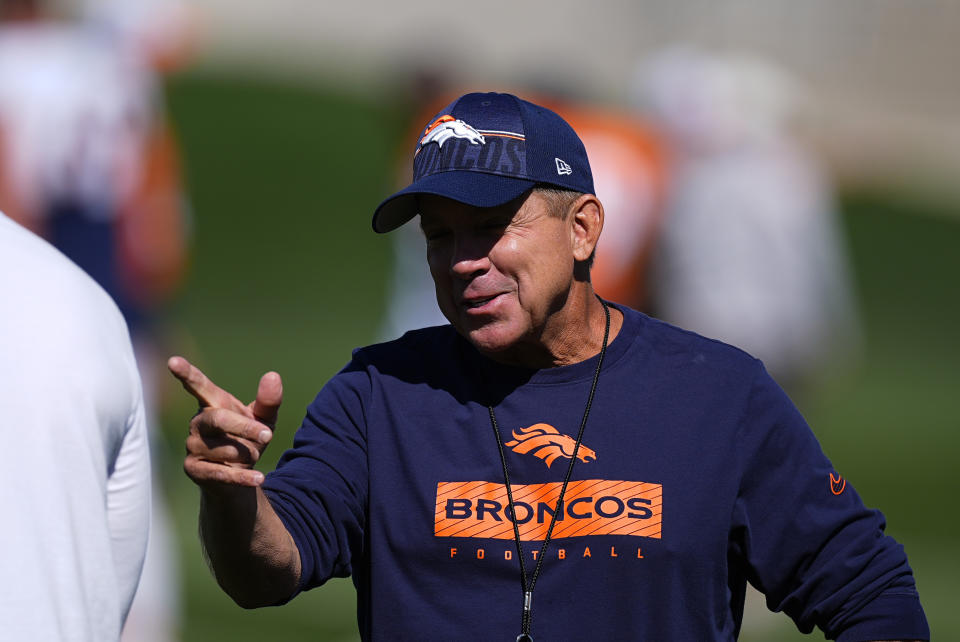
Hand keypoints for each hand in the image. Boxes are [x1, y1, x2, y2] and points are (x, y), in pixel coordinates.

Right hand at [167, 356, 281, 487]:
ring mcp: (192, 446)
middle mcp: (198, 422)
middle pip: (218, 419)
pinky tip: (259, 478)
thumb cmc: (249, 440)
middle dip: (245, 427)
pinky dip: (243, 476)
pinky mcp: (193, 469)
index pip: (198, 385)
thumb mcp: (265, 419)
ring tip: (252, 456)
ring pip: (225, 448)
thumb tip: (273, 376)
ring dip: (248, 454)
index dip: (186, 373)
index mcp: (213, 404)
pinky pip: (220, 472)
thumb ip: (269, 400)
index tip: (172, 361)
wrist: (240, 477)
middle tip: (268, 435)